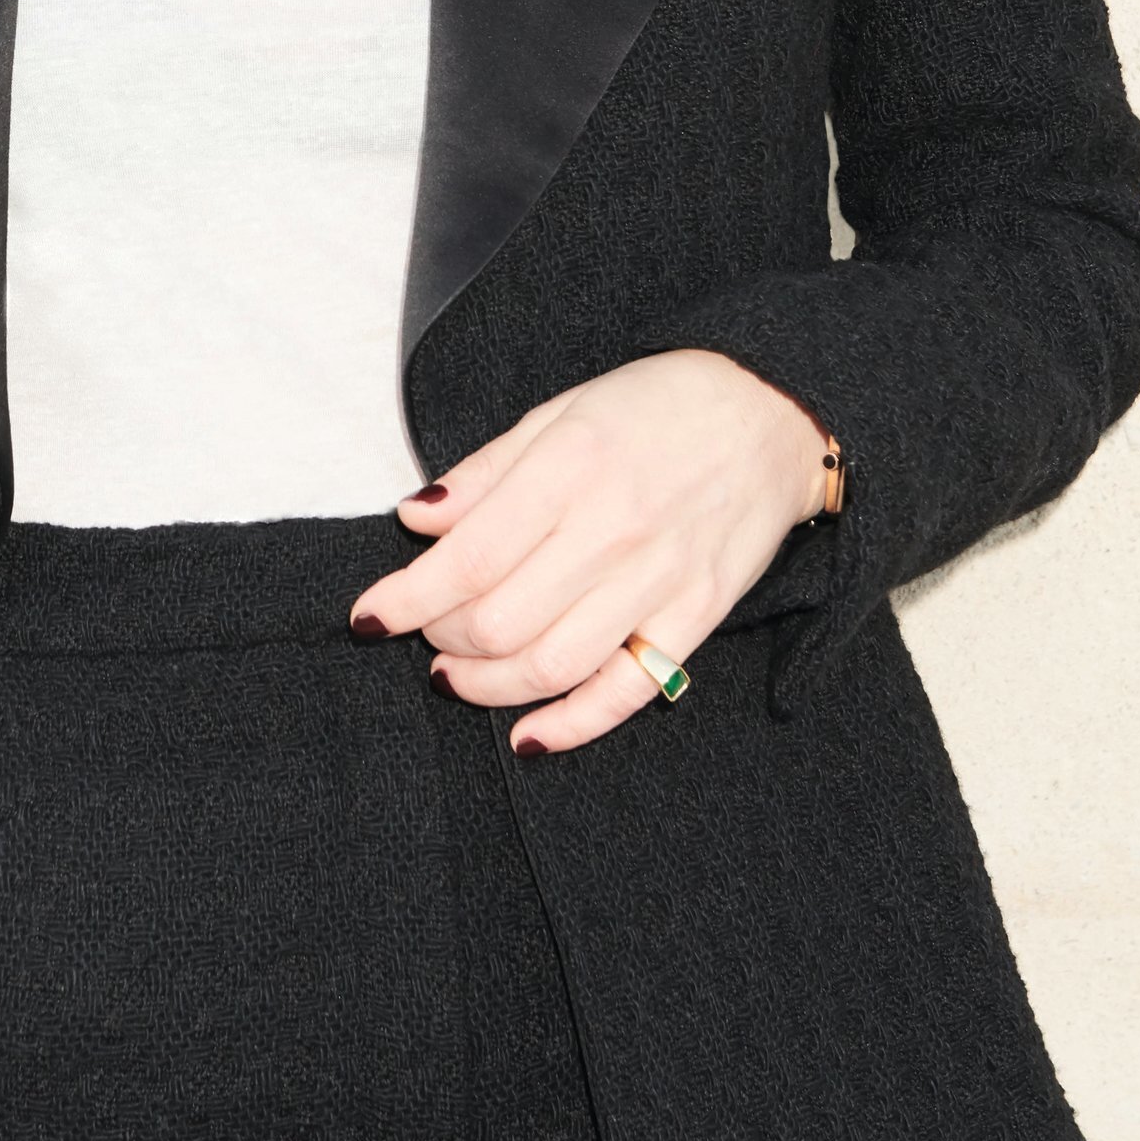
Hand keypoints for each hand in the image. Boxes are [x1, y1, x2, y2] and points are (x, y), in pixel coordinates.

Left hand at [351, 350, 833, 753]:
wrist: (770, 411)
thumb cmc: (656, 406)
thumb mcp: (560, 411)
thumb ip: (486, 472)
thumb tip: (415, 521)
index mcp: (571, 466)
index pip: (467, 557)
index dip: (407, 597)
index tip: (369, 615)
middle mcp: (613, 527)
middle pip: (500, 620)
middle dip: (441, 638)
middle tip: (426, 630)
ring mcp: (660, 578)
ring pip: (553, 665)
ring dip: (487, 686)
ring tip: (457, 674)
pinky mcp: (698, 616)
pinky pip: (627, 690)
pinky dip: (572, 724)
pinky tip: (529, 734)